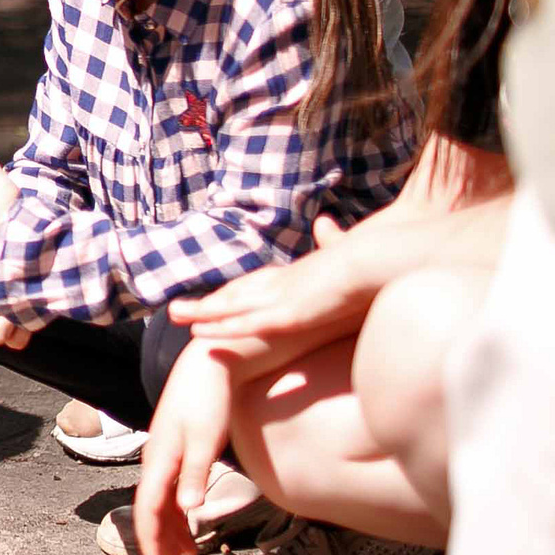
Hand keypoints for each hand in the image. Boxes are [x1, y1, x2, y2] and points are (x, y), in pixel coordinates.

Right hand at [131, 342, 234, 554]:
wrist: (208, 364)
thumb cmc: (208, 399)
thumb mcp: (206, 439)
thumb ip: (196, 474)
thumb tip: (188, 509)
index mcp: (159, 460)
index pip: (147, 510)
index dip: (150, 541)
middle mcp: (156, 461)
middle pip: (153, 511)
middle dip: (165, 543)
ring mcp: (165, 456)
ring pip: (163, 503)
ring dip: (174, 531)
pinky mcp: (177, 451)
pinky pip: (171, 490)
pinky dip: (179, 512)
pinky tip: (191, 521)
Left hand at [168, 213, 380, 348]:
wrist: (380, 259)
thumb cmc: (374, 257)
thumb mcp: (349, 253)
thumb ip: (334, 242)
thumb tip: (325, 222)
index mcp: (300, 272)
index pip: (259, 282)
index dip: (234, 291)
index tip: (216, 296)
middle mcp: (285, 281)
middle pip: (237, 291)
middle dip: (209, 301)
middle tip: (177, 308)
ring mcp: (284, 296)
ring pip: (233, 304)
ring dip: (203, 311)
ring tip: (174, 315)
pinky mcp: (289, 313)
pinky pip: (247, 322)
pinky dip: (222, 326)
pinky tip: (200, 332)